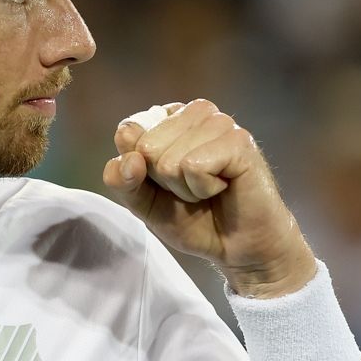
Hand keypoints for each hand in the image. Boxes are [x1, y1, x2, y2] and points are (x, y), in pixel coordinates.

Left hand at [101, 99, 315, 297]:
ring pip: (169, 159)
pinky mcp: (238, 141)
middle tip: (192, 190)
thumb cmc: (194, 219)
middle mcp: (194, 113)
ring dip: (185, 187)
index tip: (166, 182)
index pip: (127, 132)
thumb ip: (122, 181)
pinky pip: (193, 167)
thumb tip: (129, 159)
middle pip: (146, 146)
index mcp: (168, 118)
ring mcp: (219, 123)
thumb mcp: (143, 204)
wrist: (237, 247)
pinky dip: (202, 189)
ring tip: (209, 189)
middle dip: (164, 181)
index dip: (139, 171)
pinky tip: (223, 187)